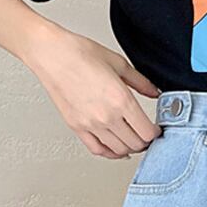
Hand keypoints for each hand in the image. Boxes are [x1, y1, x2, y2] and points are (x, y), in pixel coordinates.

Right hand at [23, 24, 161, 158]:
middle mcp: (107, 116)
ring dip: (130, 148)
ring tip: (133, 139)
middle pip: (136, 144)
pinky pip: (98, 150)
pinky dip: (110, 153)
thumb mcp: (119, 64)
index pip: (147, 132)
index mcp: (121, 99)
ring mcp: (91, 125)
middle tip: (146, 134)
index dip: (156, 133)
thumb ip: (141, 82)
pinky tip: (116, 148)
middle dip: (145, 141)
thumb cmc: (79, 53)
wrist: (50, 54)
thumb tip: (155, 92)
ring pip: (119, 150)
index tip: (156, 129)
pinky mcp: (77, 128)